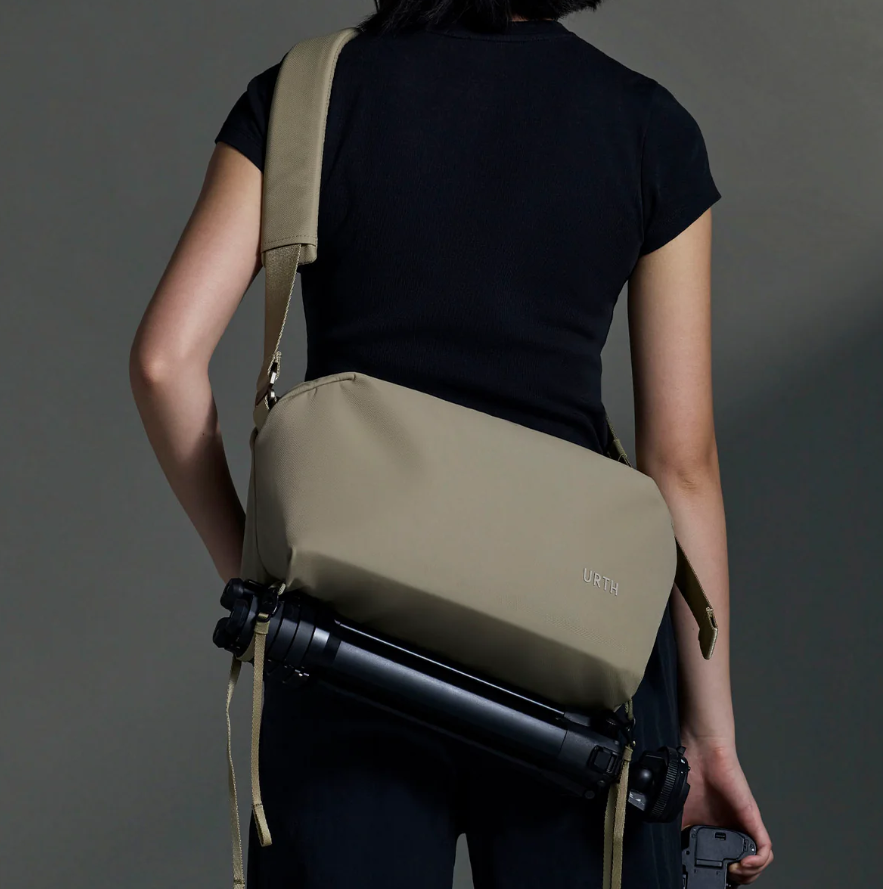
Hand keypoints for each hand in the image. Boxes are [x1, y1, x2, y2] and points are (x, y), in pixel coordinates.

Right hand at [680, 737, 772, 884]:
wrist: (700, 755)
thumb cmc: (691, 777)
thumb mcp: (680, 814)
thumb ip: (680, 834)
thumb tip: (671, 855)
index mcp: (718, 831)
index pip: (728, 862)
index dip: (725, 876)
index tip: (712, 876)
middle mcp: (735, 830)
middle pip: (747, 868)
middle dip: (738, 879)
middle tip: (723, 876)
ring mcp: (745, 825)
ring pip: (759, 862)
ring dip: (749, 874)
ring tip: (733, 872)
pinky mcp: (752, 818)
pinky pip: (764, 848)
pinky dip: (758, 862)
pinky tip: (743, 864)